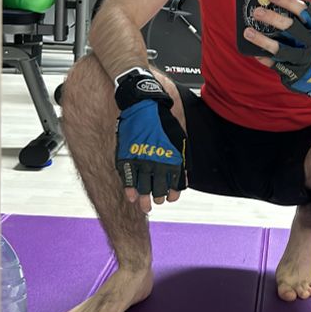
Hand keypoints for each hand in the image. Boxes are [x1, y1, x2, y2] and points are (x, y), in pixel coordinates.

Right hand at [114, 69, 187, 212]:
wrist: (143, 105)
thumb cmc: (162, 120)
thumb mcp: (179, 138)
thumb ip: (181, 159)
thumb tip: (184, 177)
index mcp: (171, 157)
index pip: (174, 184)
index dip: (173, 193)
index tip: (171, 197)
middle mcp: (156, 161)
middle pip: (158, 188)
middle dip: (158, 197)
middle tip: (157, 200)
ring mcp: (140, 159)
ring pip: (142, 187)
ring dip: (144, 199)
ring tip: (145, 206)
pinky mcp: (126, 155)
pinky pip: (127, 177)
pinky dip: (129, 189)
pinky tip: (131, 196)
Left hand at [243, 0, 310, 100]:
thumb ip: (305, 21)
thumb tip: (278, 4)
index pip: (304, 11)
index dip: (288, 2)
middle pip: (291, 28)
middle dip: (272, 18)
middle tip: (257, 12)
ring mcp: (304, 59)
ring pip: (281, 49)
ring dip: (262, 40)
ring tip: (248, 32)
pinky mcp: (296, 73)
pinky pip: (277, 65)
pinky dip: (265, 58)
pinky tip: (255, 51)